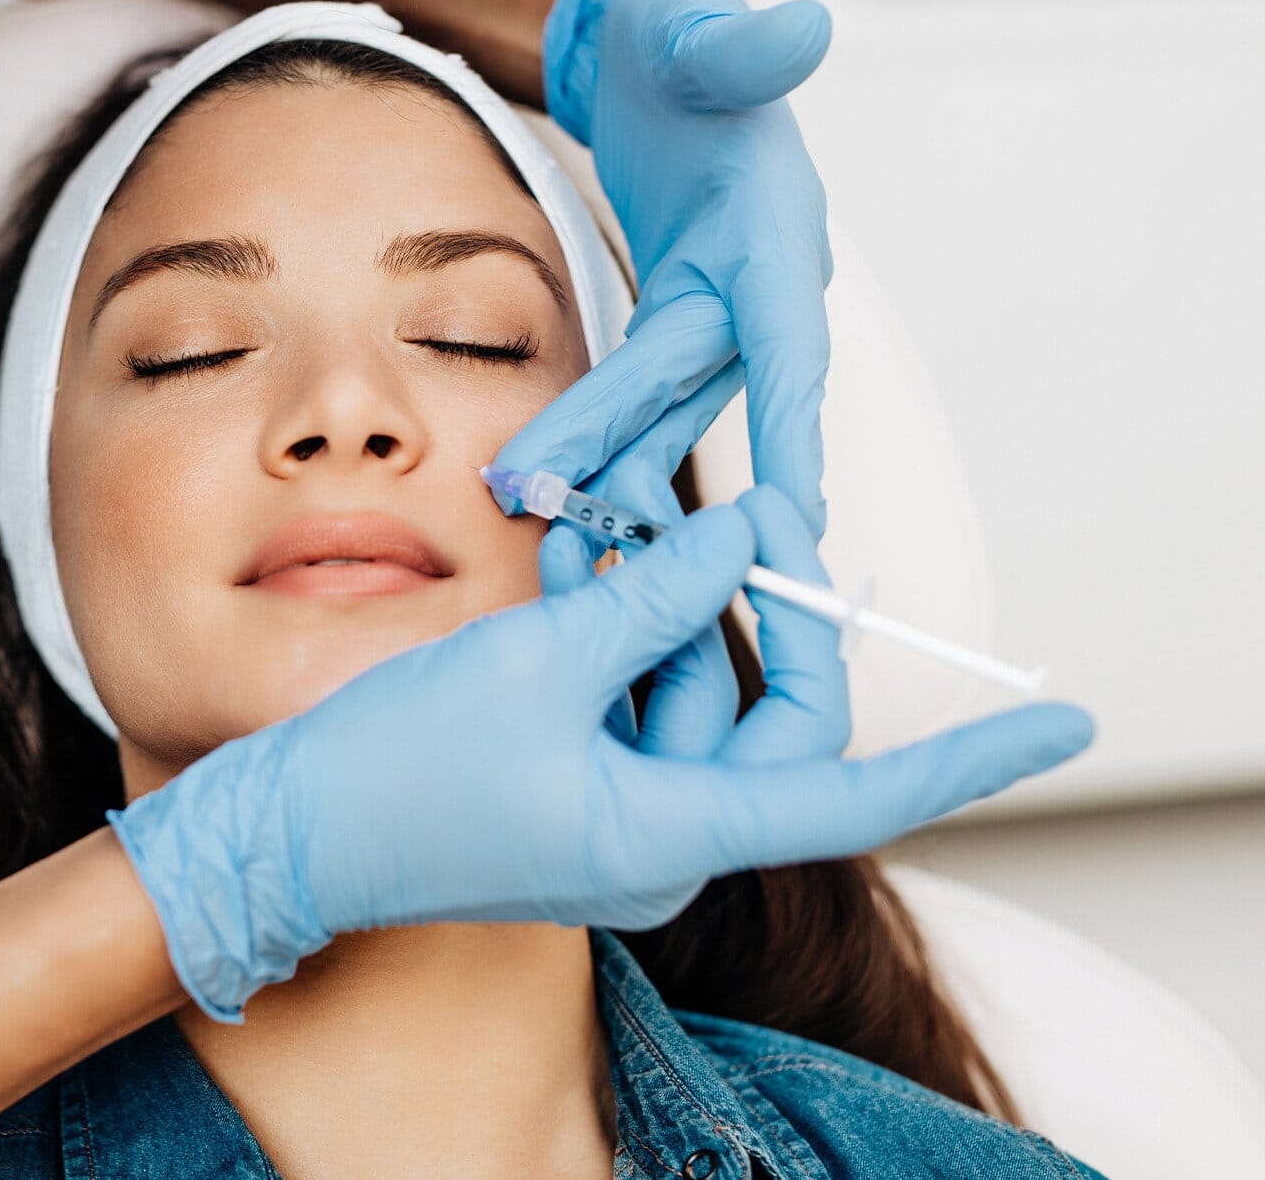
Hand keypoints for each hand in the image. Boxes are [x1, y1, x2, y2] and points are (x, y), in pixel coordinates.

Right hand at [109, 493, 1093, 1021]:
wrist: (288, 830)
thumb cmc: (400, 766)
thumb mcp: (543, 656)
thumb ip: (661, 595)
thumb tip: (745, 537)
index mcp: (674, 832)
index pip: (858, 790)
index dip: (970, 757)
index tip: (1064, 724)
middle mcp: (663, 839)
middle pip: (763, 716)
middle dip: (738, 611)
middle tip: (715, 513)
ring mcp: (617, 821)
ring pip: (689, 696)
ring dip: (655, 609)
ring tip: (593, 536)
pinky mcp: (575, 794)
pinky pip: (633, 707)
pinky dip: (616, 639)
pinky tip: (571, 575)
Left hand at [498, 0, 834, 536]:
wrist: (662, 55)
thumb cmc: (683, 41)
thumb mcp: (698, 30)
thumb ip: (737, 42)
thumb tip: (799, 28)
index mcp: (775, 231)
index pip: (790, 338)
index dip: (794, 427)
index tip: (795, 515)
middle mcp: (757, 287)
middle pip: (696, 387)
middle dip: (634, 456)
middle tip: (561, 510)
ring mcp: (719, 313)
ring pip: (665, 409)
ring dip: (612, 471)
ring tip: (543, 523)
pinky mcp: (679, 324)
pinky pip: (642, 399)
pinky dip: (605, 445)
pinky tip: (559, 496)